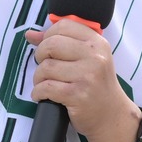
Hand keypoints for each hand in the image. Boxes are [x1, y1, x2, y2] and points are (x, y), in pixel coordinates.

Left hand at [28, 18, 141, 141]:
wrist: (111, 115)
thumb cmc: (96, 85)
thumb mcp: (87, 59)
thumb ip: (61, 42)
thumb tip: (30, 34)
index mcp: (97, 43)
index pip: (64, 25)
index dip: (49, 35)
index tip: (49, 50)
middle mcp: (95, 56)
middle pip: (51, 44)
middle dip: (41, 56)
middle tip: (46, 68)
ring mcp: (87, 76)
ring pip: (46, 67)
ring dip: (39, 78)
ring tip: (46, 84)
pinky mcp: (78, 95)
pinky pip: (46, 87)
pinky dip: (38, 92)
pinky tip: (43, 95)